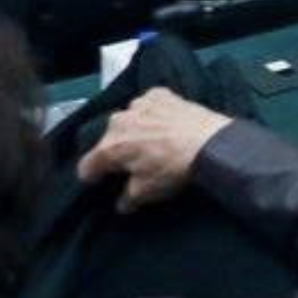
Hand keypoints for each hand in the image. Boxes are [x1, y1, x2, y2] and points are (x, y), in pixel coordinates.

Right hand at [78, 89, 231, 212]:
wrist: (210, 143)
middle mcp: (119, 122)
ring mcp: (139, 105)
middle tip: (133, 162)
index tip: (99, 182)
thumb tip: (122, 203)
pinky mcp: (160, 95)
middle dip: (116, 151)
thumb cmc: (173, 169)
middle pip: (108, 140)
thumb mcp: (146, 192)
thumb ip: (127, 199)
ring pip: (128, 120)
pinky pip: (148, 104)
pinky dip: (153, 113)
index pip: (87, 166)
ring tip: (152, 141)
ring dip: (134, 130)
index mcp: (110, 148)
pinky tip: (165, 122)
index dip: (92, 177)